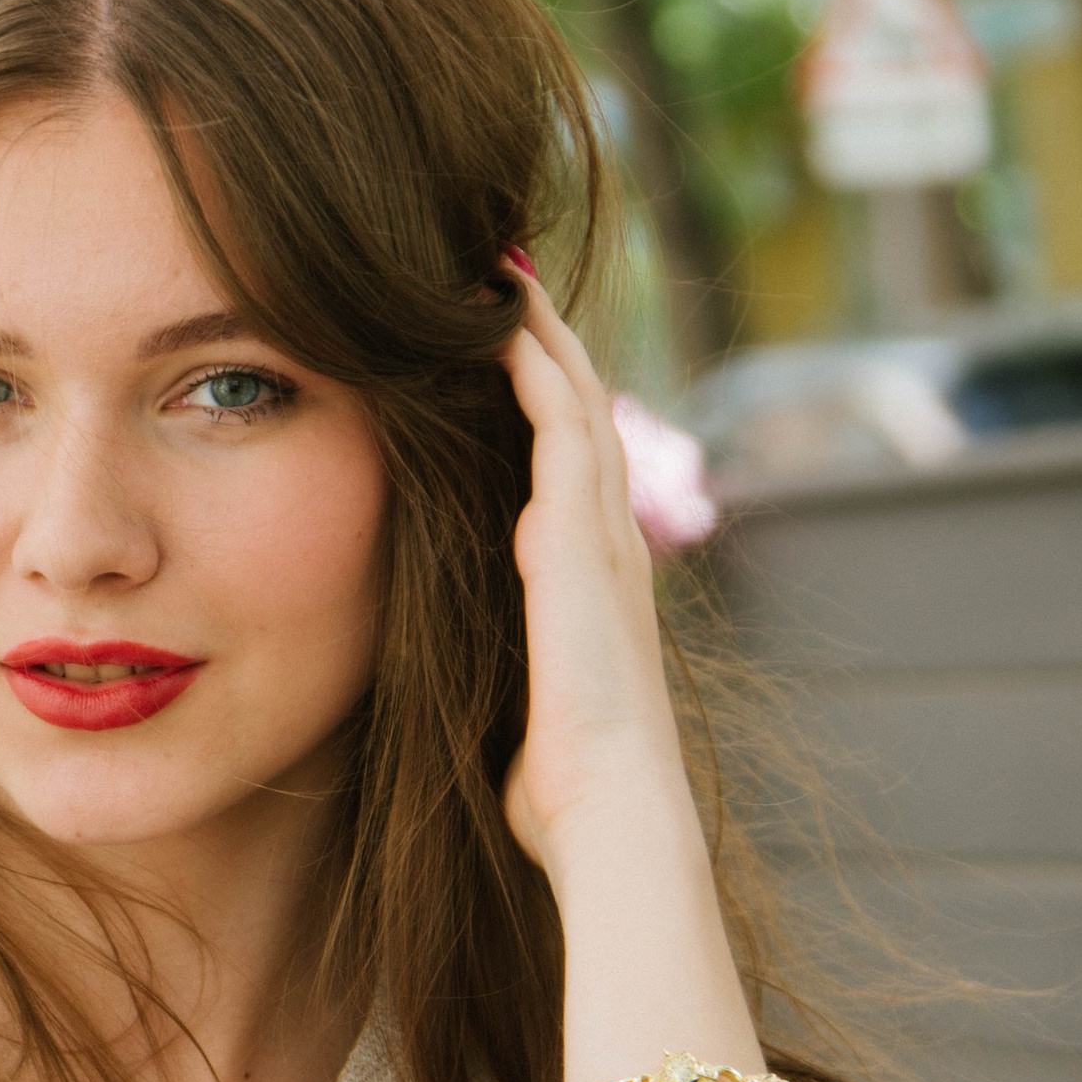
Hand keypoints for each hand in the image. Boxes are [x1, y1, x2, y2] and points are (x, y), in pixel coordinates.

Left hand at [497, 264, 700, 898]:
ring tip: (501, 268)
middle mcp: (607, 544)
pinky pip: (561, 424)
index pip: (566, 468)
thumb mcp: (524, 710)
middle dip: (543, 342)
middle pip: (578, 413)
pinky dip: (534, 366)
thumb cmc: (563, 791)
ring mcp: (602, 534)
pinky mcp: (580, 535)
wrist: (610, 813)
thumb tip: (471, 693)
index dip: (536, 404)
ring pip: (574, 401)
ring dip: (539, 331)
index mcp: (590, 582)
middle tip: (502, 273)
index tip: (496, 351)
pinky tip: (502, 320)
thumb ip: (505, 675)